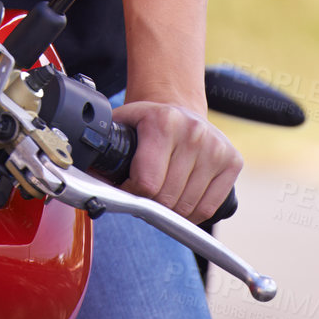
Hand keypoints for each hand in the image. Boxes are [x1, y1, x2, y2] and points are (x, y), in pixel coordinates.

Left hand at [114, 98, 241, 224]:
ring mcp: (216, 148)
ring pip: (188, 208)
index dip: (132, 193)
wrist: (177, 104)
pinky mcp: (233, 161)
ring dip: (171, 212)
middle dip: (151, 204)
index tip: (127, 188)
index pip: (147, 183)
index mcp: (164, 122)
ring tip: (161, 196)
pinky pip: (209, 208)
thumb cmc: (147, 121)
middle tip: (144, 194)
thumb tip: (86, 178)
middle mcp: (193, 133)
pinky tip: (181, 200)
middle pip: (167, 198)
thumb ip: (105, 149)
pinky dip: (192, 214)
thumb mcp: (123, 124)